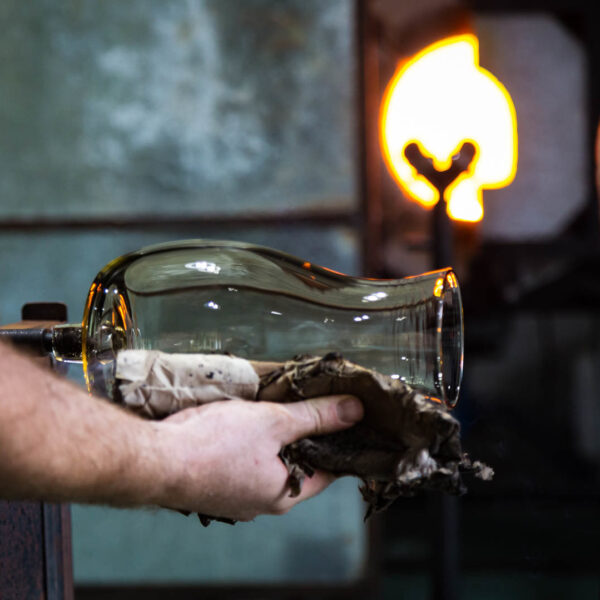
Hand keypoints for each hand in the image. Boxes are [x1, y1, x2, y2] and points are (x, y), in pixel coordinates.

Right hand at [153, 395, 363, 520]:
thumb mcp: (273, 421)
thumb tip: (355, 411)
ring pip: (267, 464)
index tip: (343, 420)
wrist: (155, 459)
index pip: (328, 471)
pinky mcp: (213, 487)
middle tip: (308, 406)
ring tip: (274, 409)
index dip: (338, 443)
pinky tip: (241, 425)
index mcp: (284, 494)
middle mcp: (261, 503)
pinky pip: (242, 464)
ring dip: (272, 440)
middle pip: (297, 466)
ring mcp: (235, 498)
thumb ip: (315, 416)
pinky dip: (248, 446)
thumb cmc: (214, 444)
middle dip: (303, 438)